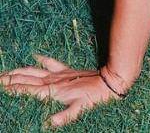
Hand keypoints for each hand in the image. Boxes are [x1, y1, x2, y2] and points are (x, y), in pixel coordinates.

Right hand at [0, 54, 125, 127]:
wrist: (109, 81)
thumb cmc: (94, 97)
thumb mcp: (79, 109)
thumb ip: (65, 116)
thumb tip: (51, 123)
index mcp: (53, 91)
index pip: (28, 90)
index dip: (14, 89)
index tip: (1, 87)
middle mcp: (53, 81)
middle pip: (27, 79)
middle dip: (11, 79)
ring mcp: (59, 75)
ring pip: (35, 71)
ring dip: (21, 71)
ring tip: (8, 71)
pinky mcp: (67, 71)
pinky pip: (51, 63)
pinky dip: (42, 60)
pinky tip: (36, 56)